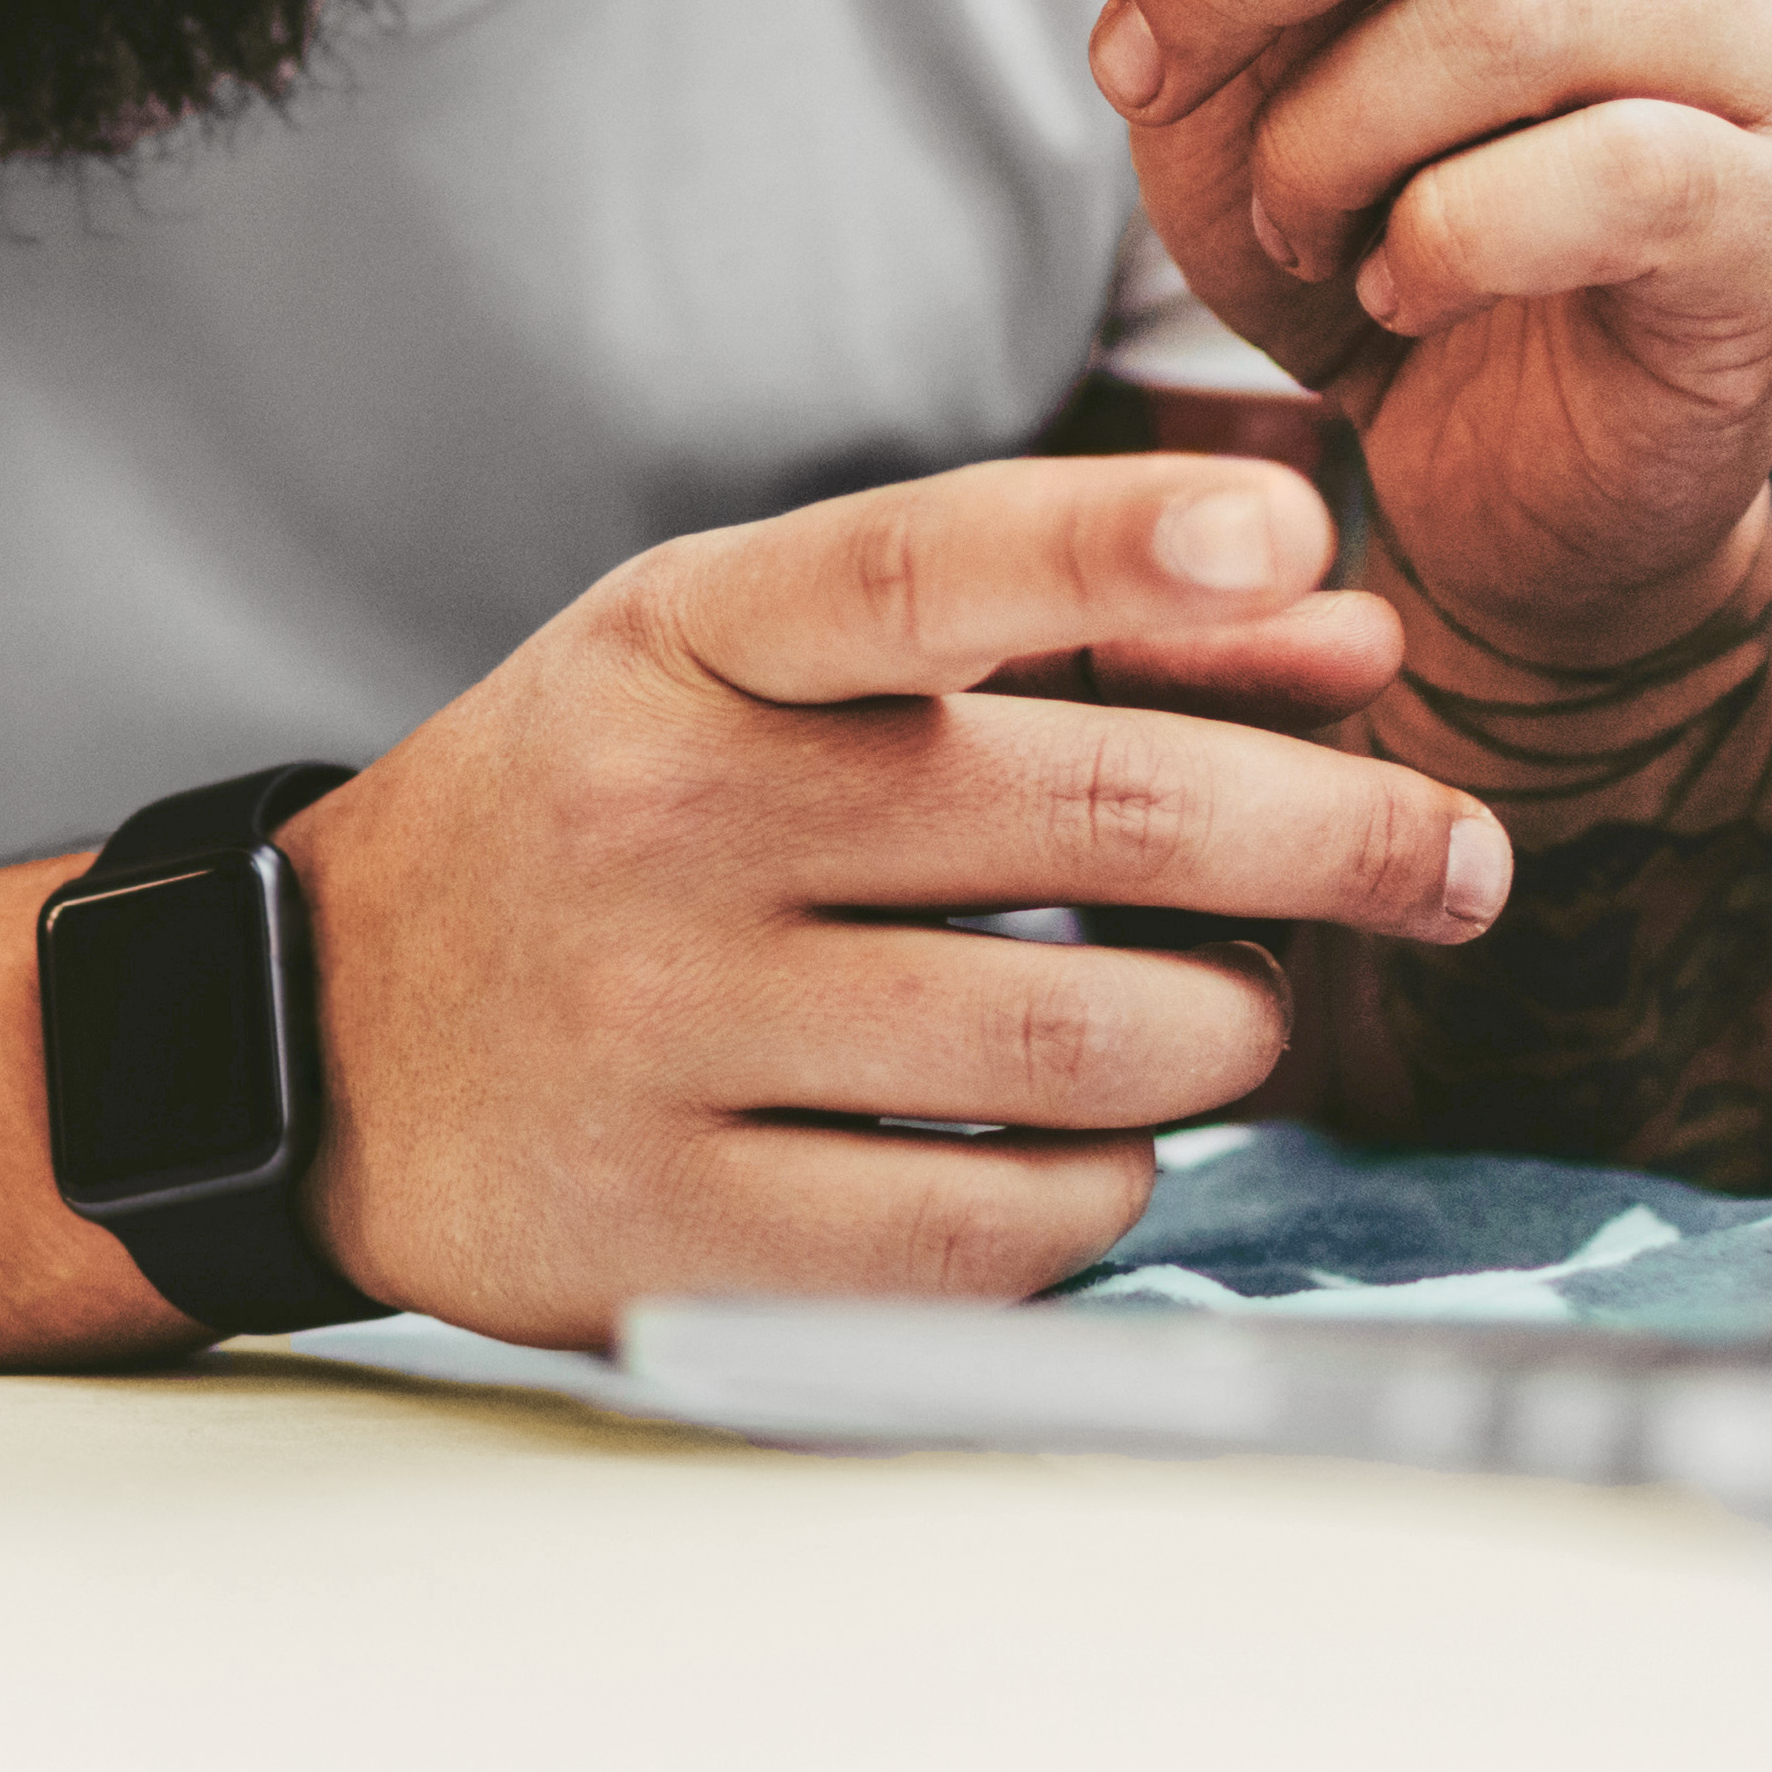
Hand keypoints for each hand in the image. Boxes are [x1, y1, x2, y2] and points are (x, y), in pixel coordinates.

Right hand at [279, 454, 1522, 1349]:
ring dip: (1227, 1034)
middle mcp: (665, 828)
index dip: (1113, 542)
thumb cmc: (604, 818)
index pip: (916, 562)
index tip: (1292, 531)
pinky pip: (1008, 1230)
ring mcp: (663, 1043)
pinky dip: (1108, 1187)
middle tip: (1452, 860)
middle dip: (1337, 842)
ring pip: (1085, 1050)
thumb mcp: (759, 668)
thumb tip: (1344, 637)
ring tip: (1228, 1012)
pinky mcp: (683, 1240)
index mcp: (685, 645)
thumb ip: (1048, 634)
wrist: (319, 1036)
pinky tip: (1086, 1143)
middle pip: (1089, 827)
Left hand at [1070, 0, 1771, 663]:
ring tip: (1293, 219)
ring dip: (1332, 130)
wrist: (1490, 470)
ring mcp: (1751, 47)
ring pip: (1512, 9)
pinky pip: (1596, 177)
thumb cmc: (1359, 216)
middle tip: (1138, 68)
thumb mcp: (1217, 49)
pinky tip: (1400, 290)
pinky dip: (1444, 241)